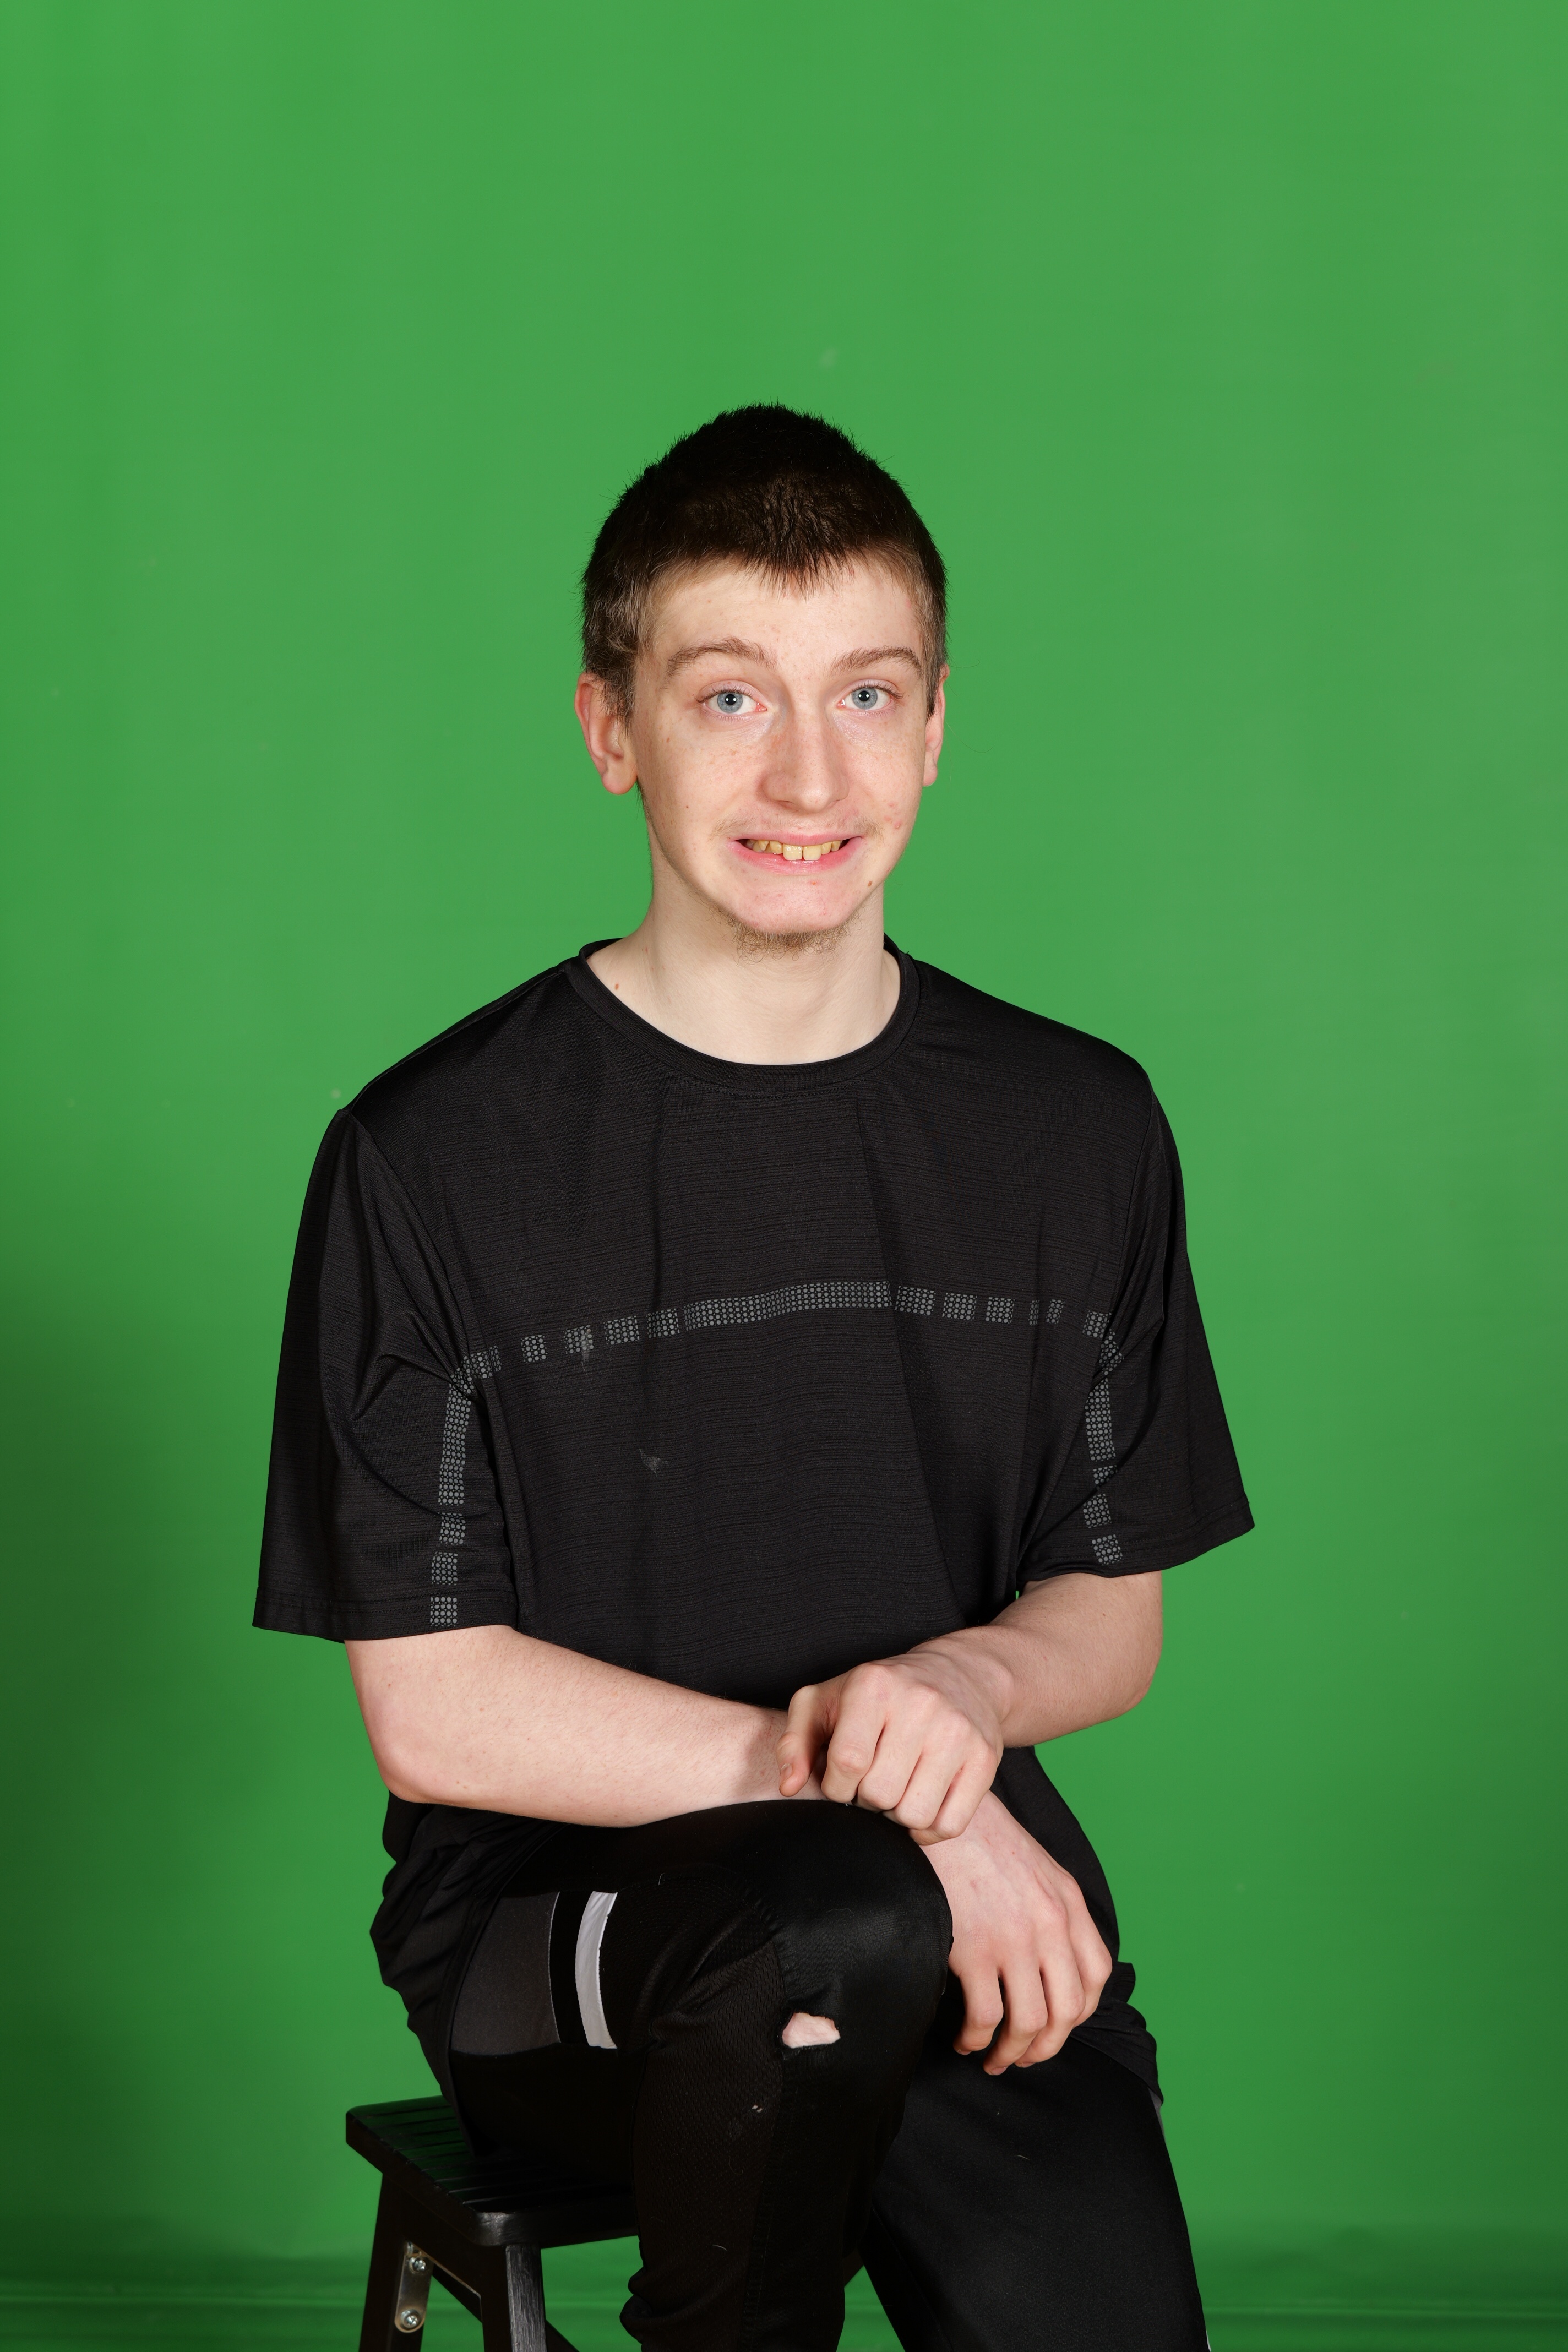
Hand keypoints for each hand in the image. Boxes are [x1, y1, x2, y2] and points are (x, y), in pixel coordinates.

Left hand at [777, 1644, 1005, 1838]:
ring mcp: (958, 1731)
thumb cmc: (878, 1694)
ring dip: (898, 1815)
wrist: (959, 1674)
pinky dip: (929, 1829)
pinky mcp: (985, 1758)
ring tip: (898, 1787)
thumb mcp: (825, 1701)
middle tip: (874, 1780)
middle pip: (880, 1794)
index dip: (837, 1786)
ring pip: (914, 1815)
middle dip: (868, 1799)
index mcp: (874, 1685)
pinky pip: (950, 1826)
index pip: (846, 1763)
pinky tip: (921, 1801)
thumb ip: (795, 1742)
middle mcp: (921, 1703)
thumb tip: (789, 1787)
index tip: (843, 1780)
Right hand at [920, 1791, 1112, 2072]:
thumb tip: (1051, 1961)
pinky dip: (976, 2039)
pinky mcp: (976, 1948)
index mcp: (1068, 1903)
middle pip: (1067, 2010)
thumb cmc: (980, 1839)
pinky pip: (985, 2016)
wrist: (941, 1811)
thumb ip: (1053, 1910)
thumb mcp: (1036, 1867)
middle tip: (1023, 2057)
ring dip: (1011, 2052)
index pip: (1096, 1976)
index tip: (1054, 2027)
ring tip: (992, 2057)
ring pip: (1029, 2022)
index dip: (1077, 2014)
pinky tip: (964, 2039)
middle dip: (1045, 2046)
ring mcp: (1015, 1939)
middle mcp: (1050, 1924)